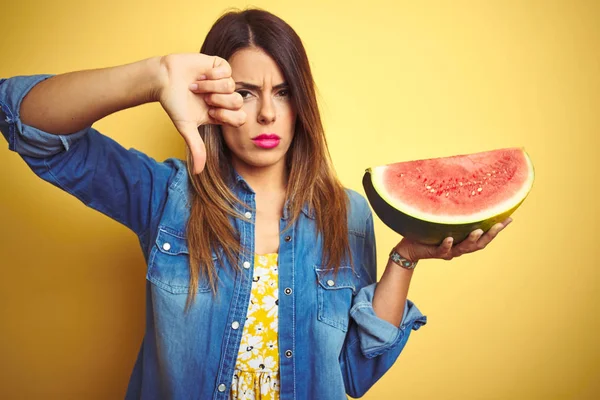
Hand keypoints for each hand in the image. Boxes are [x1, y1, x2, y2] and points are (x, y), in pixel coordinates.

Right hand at [155, 53, 246, 173]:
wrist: (163, 79)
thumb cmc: (174, 103)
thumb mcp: (186, 127)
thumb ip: (196, 148)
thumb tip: (198, 172)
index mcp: (221, 113)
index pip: (240, 118)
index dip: (226, 115)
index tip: (210, 112)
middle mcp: (224, 98)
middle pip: (238, 102)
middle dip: (219, 100)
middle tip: (203, 98)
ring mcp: (223, 81)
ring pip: (232, 86)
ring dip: (211, 86)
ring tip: (197, 86)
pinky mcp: (219, 66)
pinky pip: (227, 70)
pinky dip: (212, 74)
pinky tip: (201, 74)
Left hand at [396, 218, 512, 261]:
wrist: (410, 246)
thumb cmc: (428, 230)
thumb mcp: (443, 220)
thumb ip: (454, 211)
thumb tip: (463, 187)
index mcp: (463, 240)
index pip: (485, 235)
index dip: (497, 229)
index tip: (510, 218)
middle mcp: (459, 247)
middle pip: (479, 244)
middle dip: (490, 235)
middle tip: (499, 224)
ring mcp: (447, 251)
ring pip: (463, 248)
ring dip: (471, 240)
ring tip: (478, 231)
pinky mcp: (434, 252)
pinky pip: (442, 250)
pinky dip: (446, 245)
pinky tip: (449, 238)